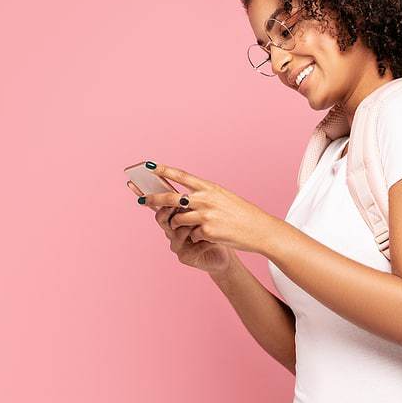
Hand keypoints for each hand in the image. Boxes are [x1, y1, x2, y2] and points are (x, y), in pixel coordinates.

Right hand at [126, 177, 232, 276]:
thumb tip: (178, 179)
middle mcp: (171, 231)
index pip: (157, 204)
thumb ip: (190, 198)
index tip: (134, 182)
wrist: (227, 250)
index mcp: (174, 218)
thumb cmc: (215, 228)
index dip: (146, 194)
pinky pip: (191, 245)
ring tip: (202, 222)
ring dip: (189, 224)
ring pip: (176, 231)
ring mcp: (177, 245)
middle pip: (161, 218)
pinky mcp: (185, 257)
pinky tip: (212, 239)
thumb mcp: (203, 210)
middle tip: (176, 202)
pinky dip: (203, 239)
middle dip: (167, 208)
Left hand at [131, 161, 279, 254]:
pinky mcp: (207, 231)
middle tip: (142, 199)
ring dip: (176, 224)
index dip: (165, 170)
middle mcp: (206, 199)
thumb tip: (182, 198)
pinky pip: (191, 234)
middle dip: (154, 199)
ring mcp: (206, 215)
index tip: (150, 166)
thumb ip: (204, 196)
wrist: (259, 230)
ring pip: (177, 219)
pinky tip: (207, 236)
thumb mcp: (223, 198)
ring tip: (184, 227)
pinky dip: (195, 237)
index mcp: (210, 188)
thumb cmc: (242, 214)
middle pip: (171, 197)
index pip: (183, 176)